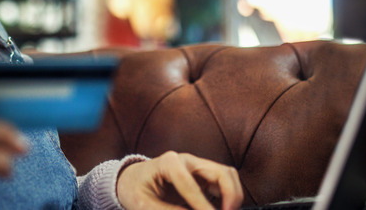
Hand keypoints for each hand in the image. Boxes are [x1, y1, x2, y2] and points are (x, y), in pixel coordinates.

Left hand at [117, 151, 242, 209]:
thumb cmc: (134, 190)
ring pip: (228, 176)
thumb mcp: (142, 204)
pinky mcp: (202, 176)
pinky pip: (224, 183)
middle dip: (231, 196)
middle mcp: (187, 161)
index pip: (192, 185)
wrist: (131, 180)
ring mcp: (197, 166)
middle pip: (222, 173)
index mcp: (169, 163)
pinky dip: (229, 197)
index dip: (202, 206)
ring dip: (234, 196)